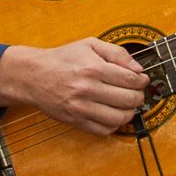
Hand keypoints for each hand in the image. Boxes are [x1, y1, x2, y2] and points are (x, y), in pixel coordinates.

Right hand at [0, 38, 148, 135]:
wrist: (34, 76)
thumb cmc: (62, 59)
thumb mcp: (90, 45)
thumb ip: (117, 53)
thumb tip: (138, 69)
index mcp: (93, 68)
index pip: (131, 79)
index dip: (142, 81)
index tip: (142, 80)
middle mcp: (87, 89)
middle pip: (129, 99)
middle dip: (139, 96)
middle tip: (136, 92)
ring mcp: (81, 108)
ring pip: (120, 118)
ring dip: (130, 112)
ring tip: (127, 104)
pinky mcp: (76, 121)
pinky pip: (105, 130)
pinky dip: (115, 124)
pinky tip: (113, 113)